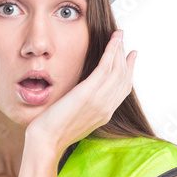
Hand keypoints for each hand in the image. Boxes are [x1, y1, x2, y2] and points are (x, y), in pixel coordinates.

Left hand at [25, 29, 137, 154]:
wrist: (46, 142)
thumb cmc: (53, 132)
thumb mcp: (75, 118)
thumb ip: (84, 107)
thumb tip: (82, 95)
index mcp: (104, 115)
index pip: (123, 89)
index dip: (129, 71)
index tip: (130, 56)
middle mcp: (106, 108)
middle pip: (123, 78)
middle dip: (125, 56)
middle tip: (123, 40)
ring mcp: (99, 101)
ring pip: (117, 70)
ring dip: (119, 49)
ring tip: (119, 35)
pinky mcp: (88, 93)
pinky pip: (106, 68)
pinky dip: (112, 51)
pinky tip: (113, 40)